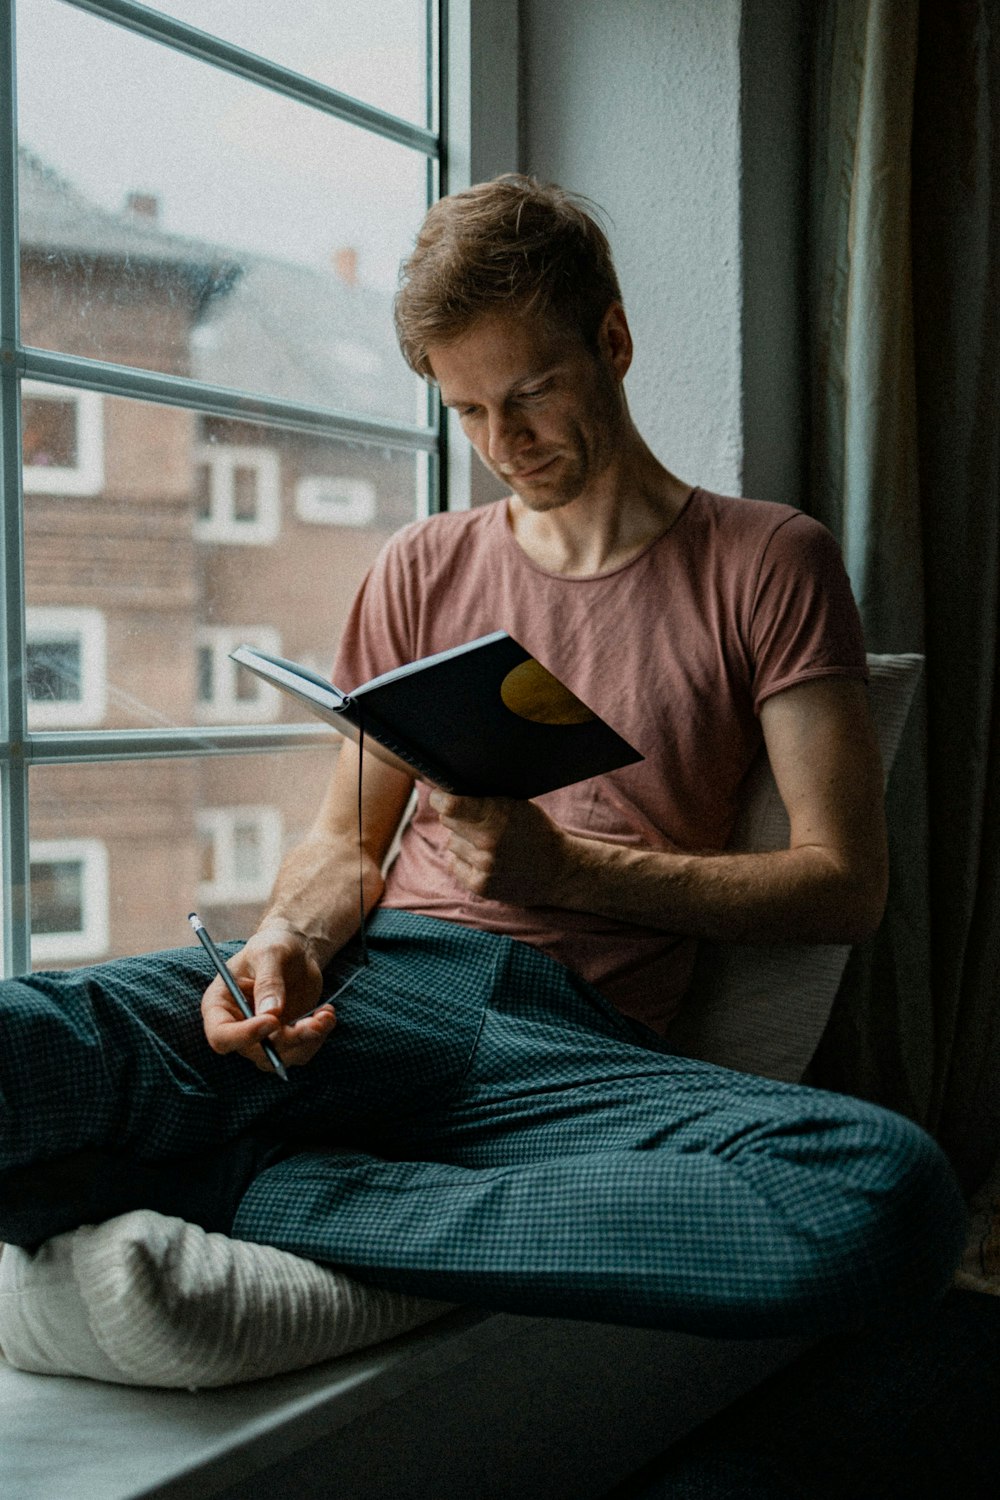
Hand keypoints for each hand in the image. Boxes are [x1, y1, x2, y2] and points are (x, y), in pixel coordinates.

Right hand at [200, 921, 337, 1072]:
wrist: (296, 951)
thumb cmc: (275, 945)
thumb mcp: (270, 953)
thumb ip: (269, 981)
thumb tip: (271, 1013)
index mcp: (220, 1005)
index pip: (221, 1036)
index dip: (243, 1035)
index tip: (272, 1021)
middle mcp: (237, 1027)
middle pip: (255, 1052)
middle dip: (289, 1039)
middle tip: (316, 1021)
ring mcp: (261, 1038)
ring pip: (281, 1058)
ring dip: (308, 1040)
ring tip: (326, 1013)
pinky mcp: (285, 1040)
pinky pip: (300, 1053)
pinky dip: (317, 1038)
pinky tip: (327, 1014)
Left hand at [429, 792, 569, 904]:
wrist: (559, 871)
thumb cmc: (536, 831)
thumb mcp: (518, 805)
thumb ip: (487, 798)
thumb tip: (448, 790)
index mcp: (499, 816)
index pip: (450, 806)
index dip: (441, 798)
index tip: (441, 796)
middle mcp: (489, 842)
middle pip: (447, 821)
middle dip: (458, 817)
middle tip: (480, 821)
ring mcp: (484, 866)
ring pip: (451, 842)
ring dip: (463, 840)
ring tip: (489, 844)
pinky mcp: (480, 885)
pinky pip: (454, 863)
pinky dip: (465, 860)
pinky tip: (486, 860)